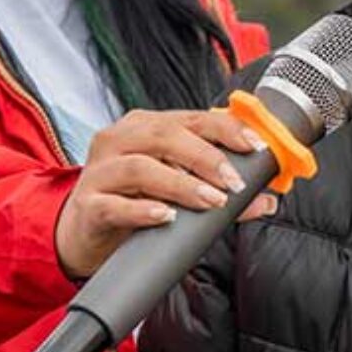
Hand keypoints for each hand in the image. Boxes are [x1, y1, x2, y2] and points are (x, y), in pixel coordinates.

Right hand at [55, 109, 279, 278]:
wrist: (84, 233)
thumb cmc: (135, 201)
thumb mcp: (179, 192)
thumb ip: (221, 191)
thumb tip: (266, 200)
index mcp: (145, 127)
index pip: (192, 117)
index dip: (227, 129)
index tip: (256, 147)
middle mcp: (120, 140)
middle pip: (165, 135)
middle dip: (207, 157)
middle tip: (234, 182)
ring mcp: (100, 171)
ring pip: (141, 167)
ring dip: (181, 184)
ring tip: (211, 201)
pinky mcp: (89, 205)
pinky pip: (115, 204)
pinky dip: (143, 210)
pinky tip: (165, 216)